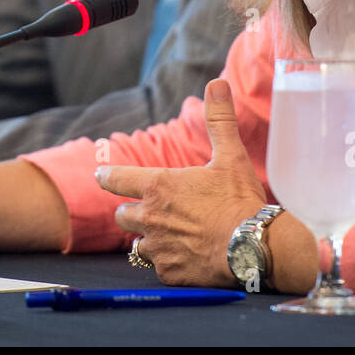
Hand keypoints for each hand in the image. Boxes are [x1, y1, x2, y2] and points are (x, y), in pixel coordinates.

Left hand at [96, 78, 266, 286]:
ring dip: (148, 238)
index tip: (100, 175)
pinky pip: (159, 266)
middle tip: (149, 209)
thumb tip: (217, 83)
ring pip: (137, 244)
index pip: (115, 179)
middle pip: (122, 215)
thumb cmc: (239, 200)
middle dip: (131, 211)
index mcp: (157, 186)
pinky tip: (187, 256)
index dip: (107, 176)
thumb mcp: (230, 156)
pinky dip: (169, 261)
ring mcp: (158, 247)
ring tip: (170, 235)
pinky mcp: (169, 271)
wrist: (255, 247)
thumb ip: (219, 119)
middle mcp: (149, 217)